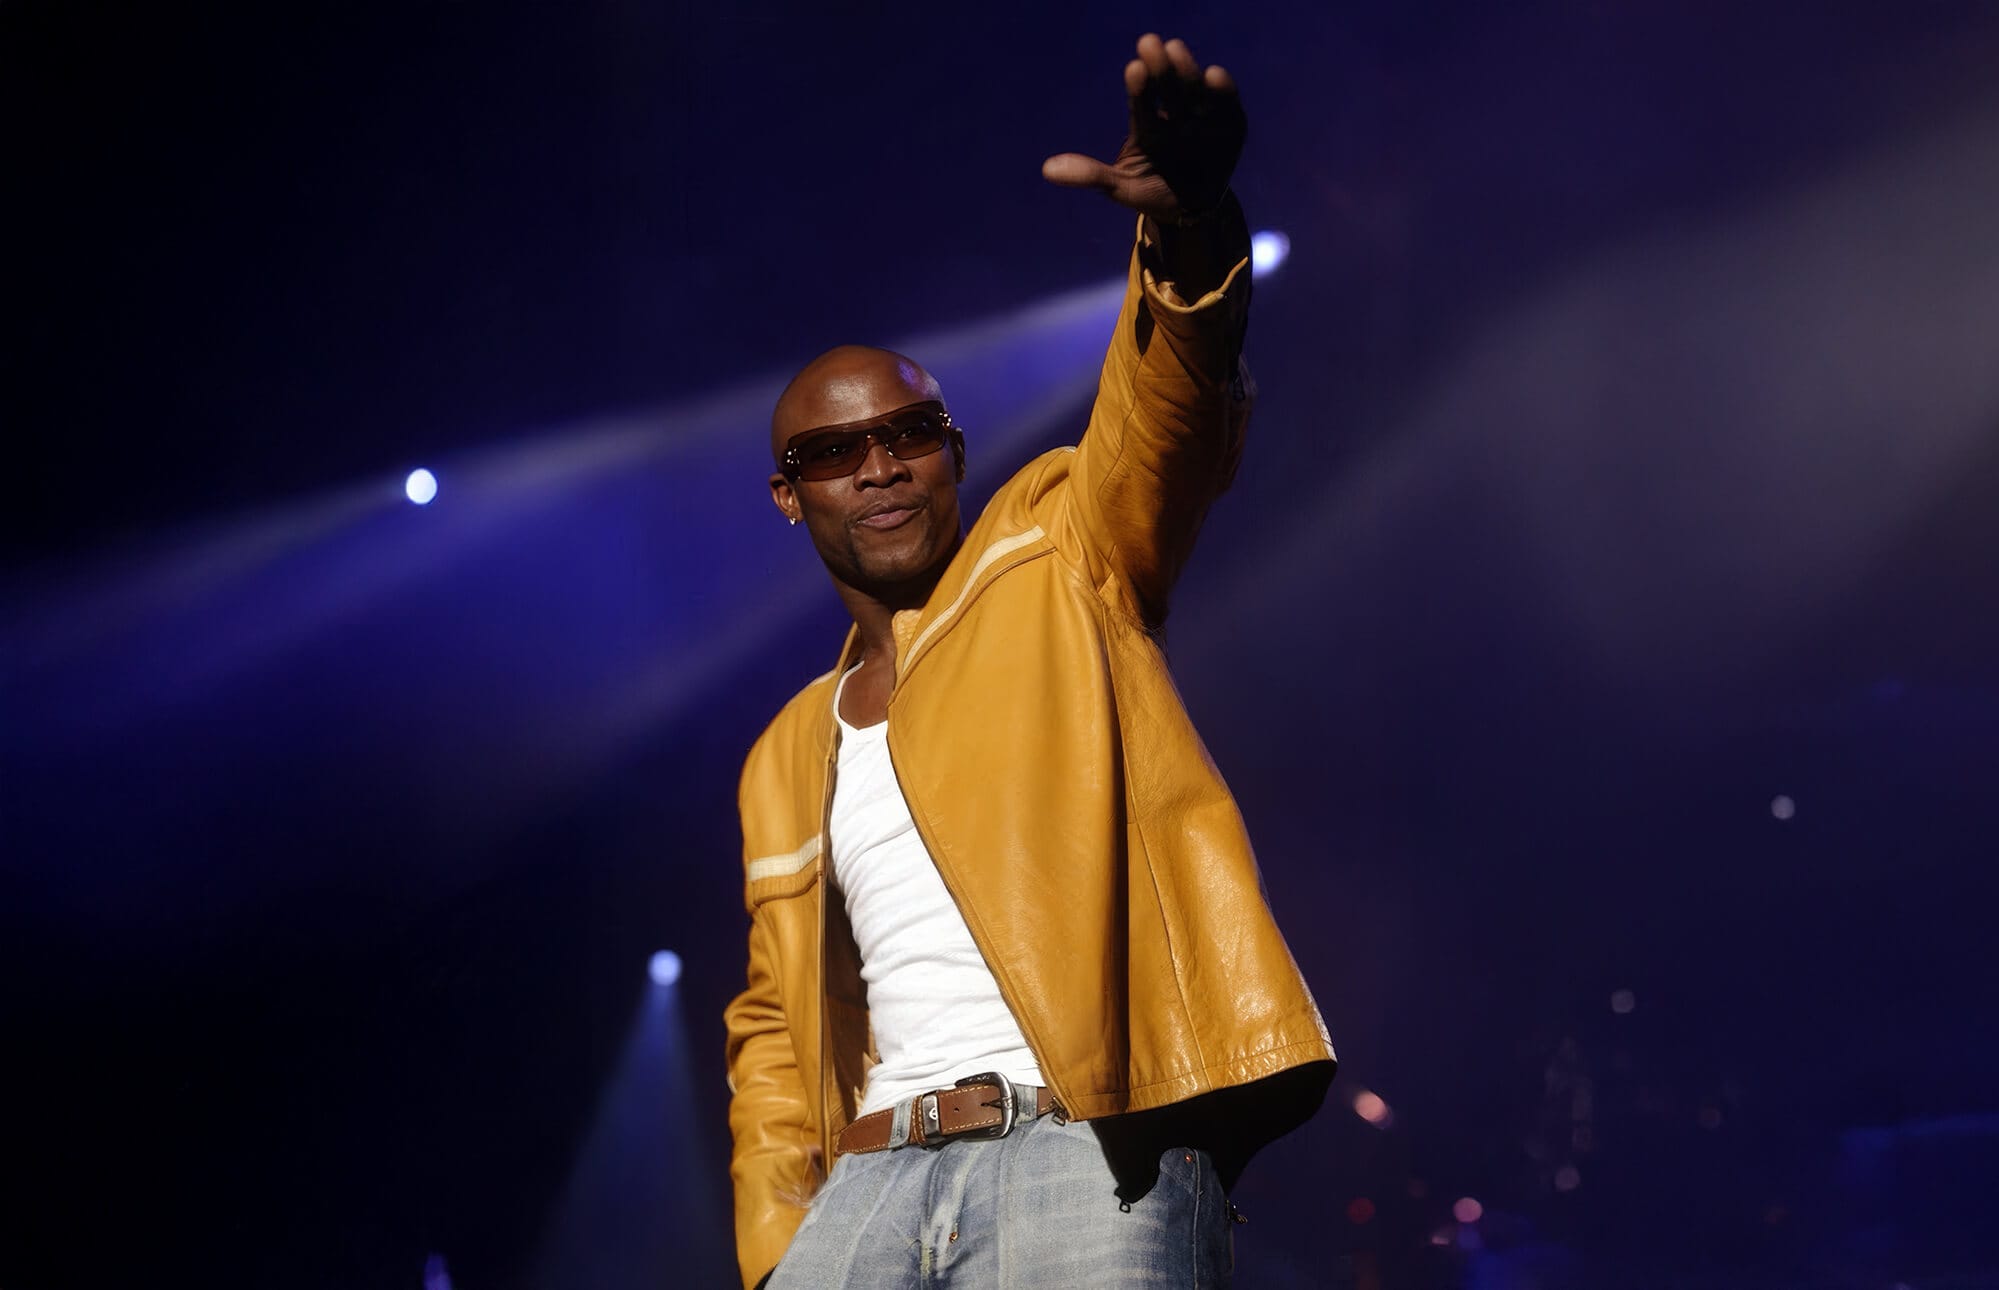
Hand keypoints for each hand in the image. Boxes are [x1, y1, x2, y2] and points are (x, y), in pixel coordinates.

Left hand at [1042, 34, 1244, 223]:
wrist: (1192, 210)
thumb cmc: (1152, 191)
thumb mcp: (1120, 188)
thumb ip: (1091, 175)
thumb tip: (1047, 170)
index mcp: (1148, 125)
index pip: (1141, 101)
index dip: (1138, 86)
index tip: (1132, 68)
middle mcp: (1174, 115)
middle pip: (1167, 87)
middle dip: (1160, 68)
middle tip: (1150, 43)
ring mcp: (1201, 118)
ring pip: (1194, 91)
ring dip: (1186, 71)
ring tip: (1176, 50)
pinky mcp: (1228, 125)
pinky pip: (1226, 106)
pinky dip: (1223, 92)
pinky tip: (1214, 75)